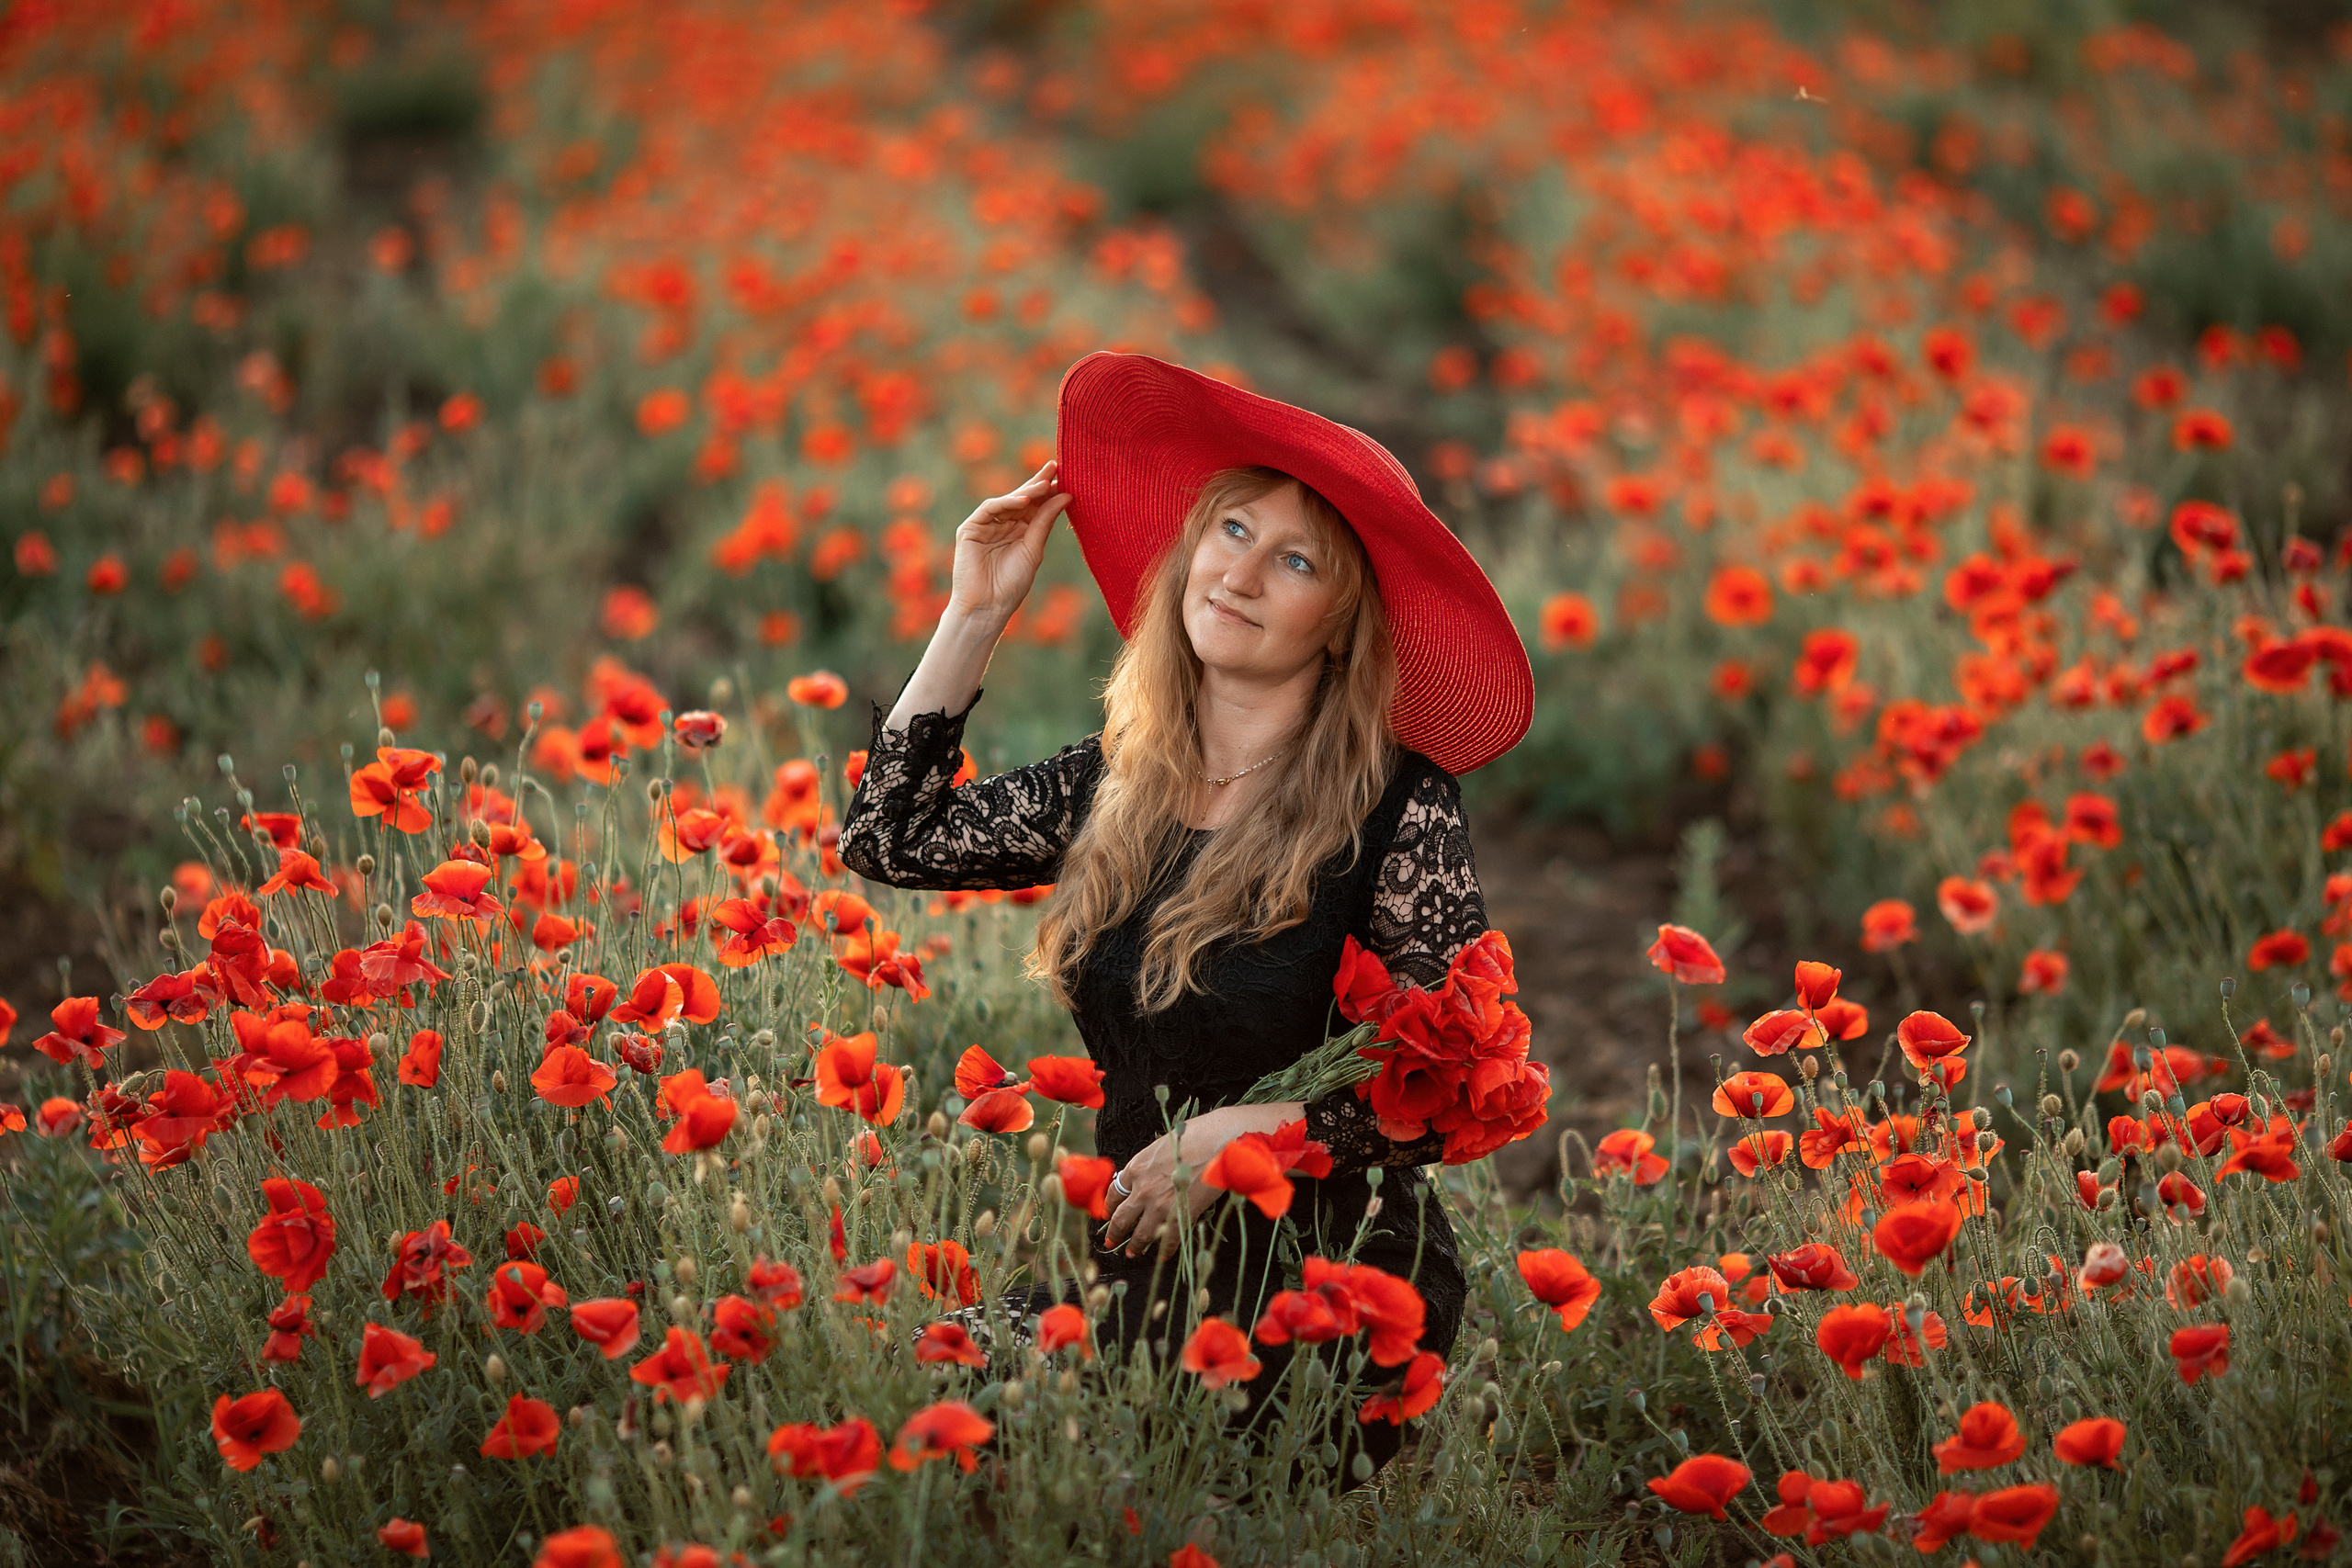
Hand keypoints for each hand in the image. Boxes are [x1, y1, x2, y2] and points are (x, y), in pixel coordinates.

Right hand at [947, 460, 1070, 625]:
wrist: (988, 607)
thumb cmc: (1011, 585)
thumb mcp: (1034, 549)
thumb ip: (1045, 521)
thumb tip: (1066, 494)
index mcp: (1020, 531)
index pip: (1036, 505)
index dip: (1049, 491)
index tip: (1067, 477)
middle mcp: (1003, 525)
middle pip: (1022, 499)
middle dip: (1038, 483)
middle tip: (1055, 467)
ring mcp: (985, 525)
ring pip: (1007, 501)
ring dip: (1026, 491)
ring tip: (1045, 484)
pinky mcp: (970, 529)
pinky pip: (989, 508)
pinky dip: (1006, 503)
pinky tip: (1024, 500)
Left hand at [1101, 1101, 1304, 1259]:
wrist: (1219, 1143)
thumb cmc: (1193, 1137)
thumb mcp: (1160, 1146)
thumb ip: (1147, 1166)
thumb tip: (1143, 1178)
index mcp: (1135, 1168)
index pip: (1113, 1193)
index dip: (1110, 1207)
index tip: (1109, 1214)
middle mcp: (1142, 1190)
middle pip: (1121, 1218)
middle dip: (1114, 1233)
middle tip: (1111, 1242)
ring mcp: (1160, 1206)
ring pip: (1141, 1234)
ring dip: (1135, 1246)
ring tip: (1132, 1253)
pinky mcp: (1180, 1217)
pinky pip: (1168, 1240)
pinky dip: (1164, 1250)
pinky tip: (1162, 1256)